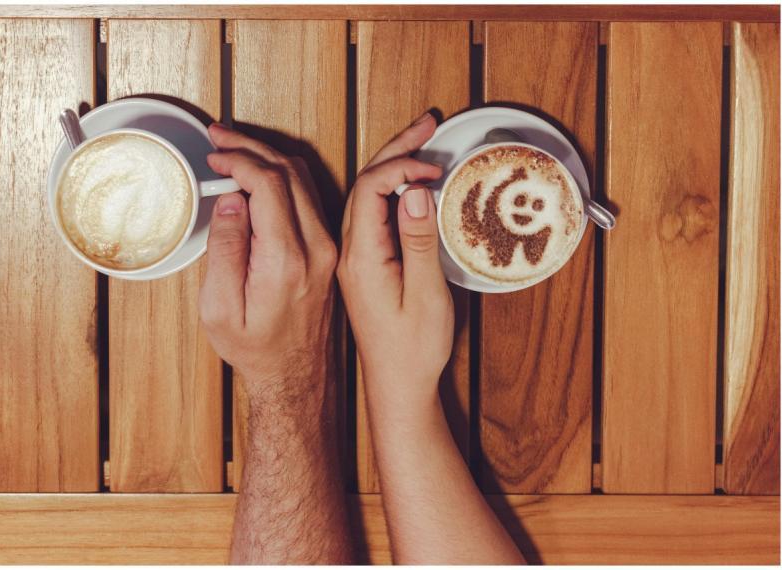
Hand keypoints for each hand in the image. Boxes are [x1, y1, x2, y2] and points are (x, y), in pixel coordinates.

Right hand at [199, 124, 336, 405]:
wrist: (297, 378)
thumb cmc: (255, 349)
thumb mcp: (220, 308)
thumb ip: (225, 249)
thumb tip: (232, 199)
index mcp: (286, 259)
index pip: (269, 183)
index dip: (238, 159)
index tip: (213, 154)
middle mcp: (316, 248)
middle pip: (289, 172)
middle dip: (251, 147)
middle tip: (219, 137)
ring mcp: (328, 248)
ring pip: (304, 180)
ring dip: (268, 158)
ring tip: (234, 150)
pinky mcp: (330, 251)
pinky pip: (310, 198)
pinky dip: (283, 177)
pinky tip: (258, 175)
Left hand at [338, 112, 451, 414]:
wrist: (393, 385)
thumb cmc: (411, 351)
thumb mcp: (425, 298)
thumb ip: (418, 243)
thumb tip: (413, 192)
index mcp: (358, 256)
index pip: (369, 189)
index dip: (401, 164)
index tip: (433, 164)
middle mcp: (348, 251)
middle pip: (362, 182)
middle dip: (394, 147)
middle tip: (428, 121)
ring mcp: (352, 256)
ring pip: (363, 194)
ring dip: (391, 161)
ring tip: (421, 139)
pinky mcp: (360, 263)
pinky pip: (368, 211)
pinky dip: (389, 186)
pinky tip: (407, 180)